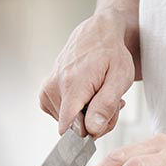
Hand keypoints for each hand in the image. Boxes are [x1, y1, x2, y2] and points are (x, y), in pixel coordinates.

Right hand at [39, 11, 133, 137]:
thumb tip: (91, 130)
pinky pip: (62, 116)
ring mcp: (46, 91)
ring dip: (88, 116)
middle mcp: (53, 88)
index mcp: (71, 85)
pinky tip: (88, 97)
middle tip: (110, 103)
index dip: (90, 132)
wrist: (97, 34)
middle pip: (73, 129)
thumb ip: (106, 105)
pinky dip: (78, 111)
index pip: (69, 129)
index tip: (105, 118)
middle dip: (95, 123)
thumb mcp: (120, 78)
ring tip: (99, 96)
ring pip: (68, 124)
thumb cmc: (111, 54)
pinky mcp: (45, 94)